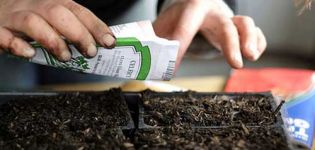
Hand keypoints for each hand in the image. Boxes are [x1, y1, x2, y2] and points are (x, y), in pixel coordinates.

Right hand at [0, 0, 115, 60]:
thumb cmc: (26, 21)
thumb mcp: (50, 20)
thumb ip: (69, 30)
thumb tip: (96, 45)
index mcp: (50, 2)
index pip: (77, 10)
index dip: (95, 25)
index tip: (109, 41)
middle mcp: (32, 5)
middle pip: (57, 12)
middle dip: (78, 33)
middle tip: (90, 52)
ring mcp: (13, 16)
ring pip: (33, 21)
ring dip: (53, 40)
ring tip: (65, 57)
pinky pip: (4, 35)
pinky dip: (17, 45)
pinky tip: (30, 54)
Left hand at [154, 0, 266, 68]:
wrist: (197, 9)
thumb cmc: (180, 19)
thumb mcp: (164, 26)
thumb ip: (155, 40)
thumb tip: (143, 61)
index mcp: (193, 7)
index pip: (188, 22)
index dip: (182, 41)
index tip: (174, 65)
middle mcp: (214, 11)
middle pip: (226, 23)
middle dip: (231, 43)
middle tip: (235, 64)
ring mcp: (229, 19)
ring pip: (245, 24)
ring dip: (251, 40)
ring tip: (251, 57)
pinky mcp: (239, 29)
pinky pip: (256, 32)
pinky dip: (259, 42)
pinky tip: (254, 55)